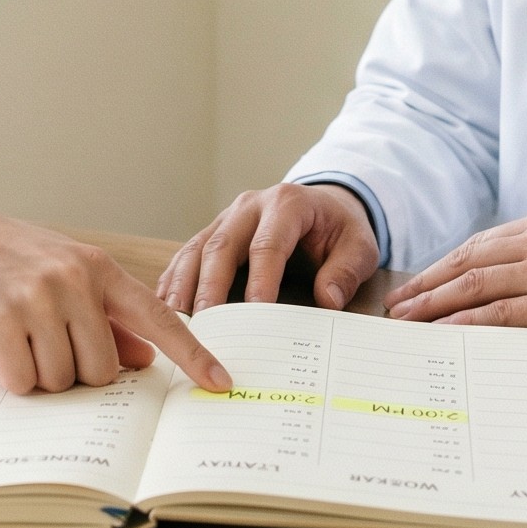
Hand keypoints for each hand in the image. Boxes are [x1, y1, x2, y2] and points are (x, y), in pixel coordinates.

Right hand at [0, 199, 229, 395]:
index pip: (159, 317)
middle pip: (103, 370)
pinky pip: (23, 383)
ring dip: (39, 374)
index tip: (221, 384)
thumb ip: (105, 315)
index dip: (193, 355)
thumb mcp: (60, 273)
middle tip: (43, 343)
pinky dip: (10, 378)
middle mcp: (74, 279)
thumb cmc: (0, 258)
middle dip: (76, 373)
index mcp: (97, 267)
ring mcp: (37, 298)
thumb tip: (145, 359)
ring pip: (63, 381)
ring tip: (15, 336)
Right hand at [158, 183, 379, 313]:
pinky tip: (166, 306)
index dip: (260, 280)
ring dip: (183, 285)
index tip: (256, 313)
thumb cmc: (340, 230)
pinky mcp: (213, 231)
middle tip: (204, 324)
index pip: (268, 244)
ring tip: (176, 320)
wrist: (325, 207)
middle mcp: (250, 206)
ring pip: (197, 248)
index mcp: (287, 204)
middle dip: (210, 286)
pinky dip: (175, 280)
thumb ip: (346, 270)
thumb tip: (328, 299)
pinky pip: (187, 254)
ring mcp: (227, 217)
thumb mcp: (360, 246)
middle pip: (222, 245)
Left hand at [385, 208, 526, 344]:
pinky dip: (467, 323)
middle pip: (468, 261)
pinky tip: (445, 334)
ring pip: (476, 285)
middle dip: (426, 284)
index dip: (441, 266)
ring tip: (407, 321)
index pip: (479, 244)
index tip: (416, 284)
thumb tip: (507, 276)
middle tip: (395, 306)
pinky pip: (503, 314)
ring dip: (435, 304)